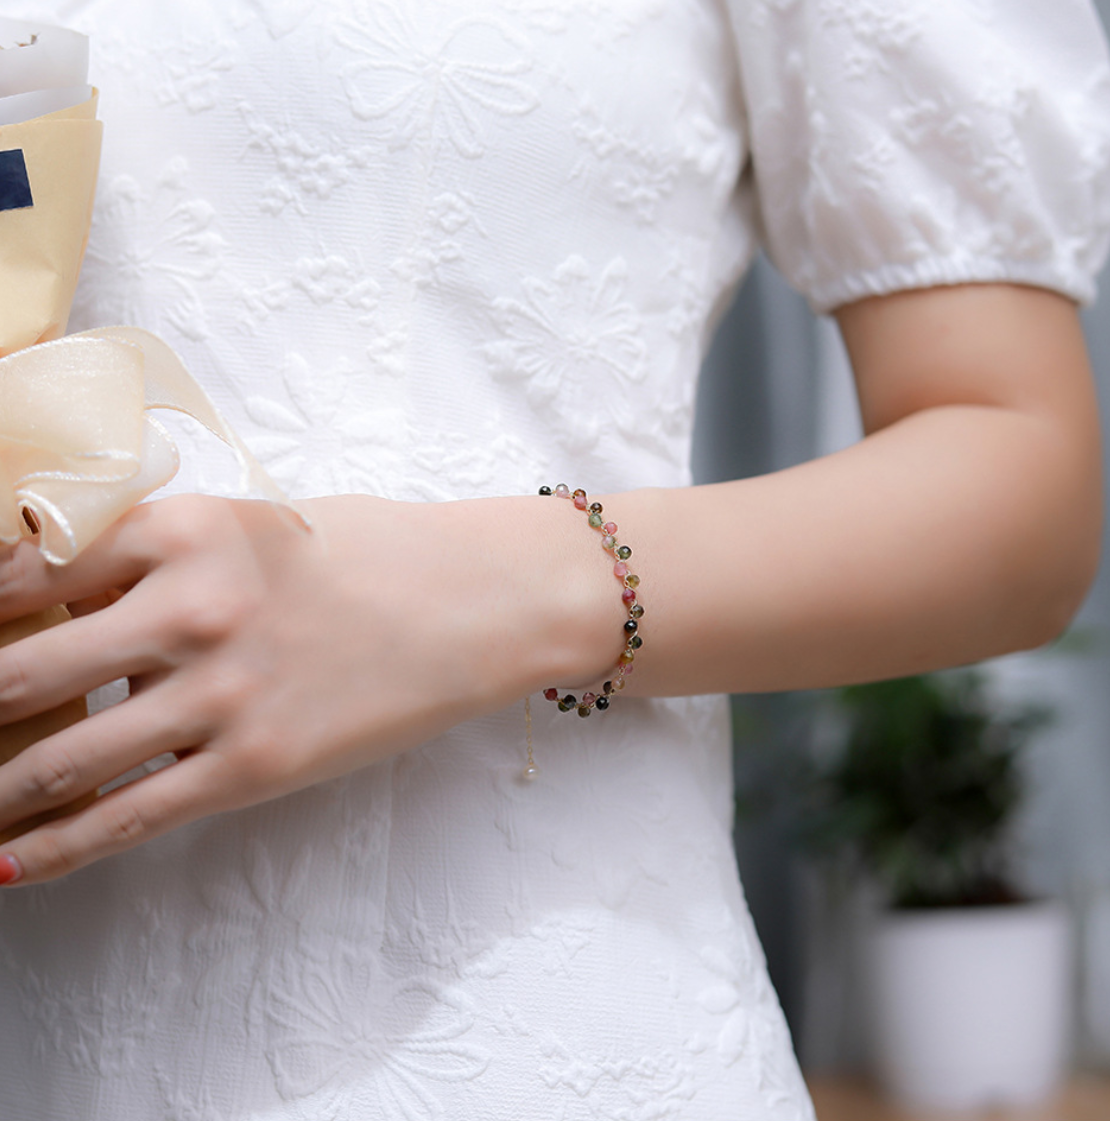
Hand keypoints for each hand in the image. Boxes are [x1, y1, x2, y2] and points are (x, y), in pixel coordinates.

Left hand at [0, 492, 618, 884]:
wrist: (468, 606)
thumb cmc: (364, 554)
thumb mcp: (250, 525)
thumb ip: (152, 555)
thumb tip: (53, 594)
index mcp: (182, 530)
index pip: (18, 574)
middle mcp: (189, 611)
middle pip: (18, 673)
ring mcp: (222, 696)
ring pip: (59, 760)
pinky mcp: (253, 767)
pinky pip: (126, 818)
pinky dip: (51, 850)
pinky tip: (8, 865)